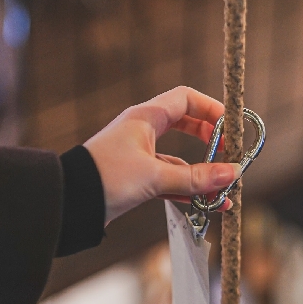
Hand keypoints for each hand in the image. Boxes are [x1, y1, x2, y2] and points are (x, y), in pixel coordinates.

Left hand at [84, 86, 240, 223]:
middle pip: (186, 125)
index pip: (186, 99)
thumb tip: (232, 173)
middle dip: (210, 141)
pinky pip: (168, 179)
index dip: (212, 110)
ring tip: (224, 192)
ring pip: (179, 159)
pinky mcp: (137, 178)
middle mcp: (144, 132)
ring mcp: (140, 155)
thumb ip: (195, 177)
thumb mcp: (154, 176)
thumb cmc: (106, 178)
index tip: (231, 128)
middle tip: (228, 156)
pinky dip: (185, 189)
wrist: (70, 203)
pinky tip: (203, 204)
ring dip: (200, 175)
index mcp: (146, 118)